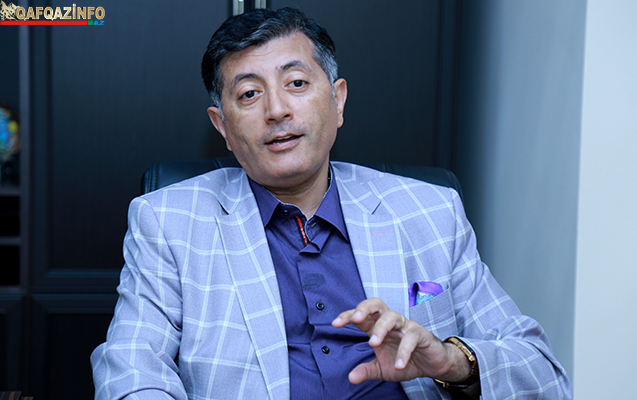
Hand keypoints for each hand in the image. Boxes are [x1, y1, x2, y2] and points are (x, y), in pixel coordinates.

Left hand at [332, 297, 470, 384]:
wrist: (432, 365)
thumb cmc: (405, 361)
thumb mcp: (383, 369)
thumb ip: (367, 370)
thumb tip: (350, 377)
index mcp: (378, 327)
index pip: (361, 316)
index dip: (347, 316)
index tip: (335, 323)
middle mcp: (390, 323)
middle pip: (376, 304)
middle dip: (364, 308)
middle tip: (355, 320)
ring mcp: (406, 326)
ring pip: (392, 317)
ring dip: (381, 328)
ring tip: (373, 344)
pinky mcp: (421, 334)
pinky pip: (411, 337)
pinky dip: (404, 351)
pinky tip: (399, 364)